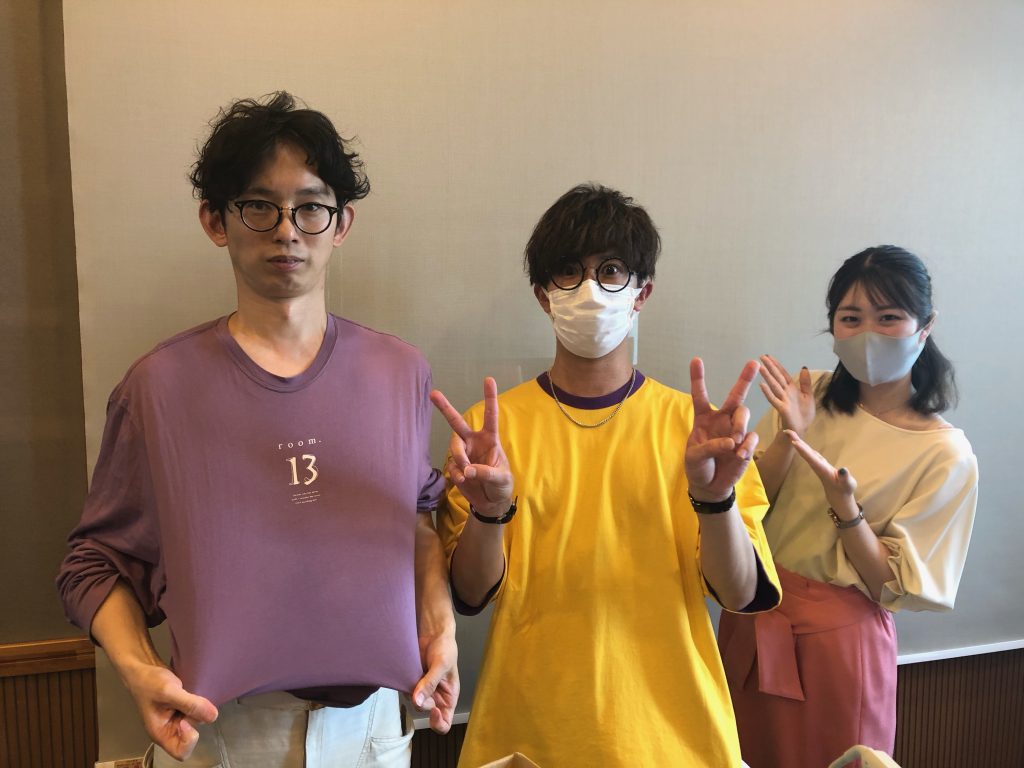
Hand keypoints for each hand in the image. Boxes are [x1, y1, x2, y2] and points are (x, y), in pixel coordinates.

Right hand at [121, 661, 217, 759]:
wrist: (143, 668)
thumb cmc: (149, 682)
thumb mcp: (169, 691)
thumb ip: (190, 704)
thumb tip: (213, 716)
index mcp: (161, 733)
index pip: (181, 752)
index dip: (189, 738)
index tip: (185, 719)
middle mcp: (170, 729)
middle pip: (192, 735)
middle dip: (194, 718)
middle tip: (187, 700)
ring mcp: (176, 718)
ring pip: (197, 721)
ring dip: (198, 708)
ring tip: (190, 693)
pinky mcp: (182, 708)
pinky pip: (196, 711)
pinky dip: (198, 703)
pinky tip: (194, 692)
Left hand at [412, 632, 459, 733]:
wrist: (432, 631)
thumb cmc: (445, 647)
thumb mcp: (442, 665)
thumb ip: (430, 684)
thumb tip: (418, 702)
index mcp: (449, 697)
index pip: (444, 723)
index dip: (438, 722)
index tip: (433, 710)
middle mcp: (435, 697)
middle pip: (425, 712)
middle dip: (422, 701)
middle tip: (422, 684)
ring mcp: (422, 690)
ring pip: (413, 702)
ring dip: (412, 692)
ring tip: (416, 674)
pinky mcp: (411, 682)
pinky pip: (405, 691)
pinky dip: (404, 686)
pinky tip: (408, 674)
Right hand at [430, 377, 513, 517]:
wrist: (491, 502)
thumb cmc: (501, 485)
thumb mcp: (501, 478)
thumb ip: (486, 472)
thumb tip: (467, 470)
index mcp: (490, 439)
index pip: (490, 415)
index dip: (489, 397)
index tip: (488, 379)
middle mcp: (474, 442)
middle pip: (457, 422)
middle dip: (444, 407)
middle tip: (433, 394)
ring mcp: (463, 453)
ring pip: (454, 447)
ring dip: (460, 459)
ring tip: (468, 473)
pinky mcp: (456, 467)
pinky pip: (453, 467)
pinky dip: (458, 475)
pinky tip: (465, 481)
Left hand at [685, 358, 759, 500]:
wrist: (710, 485)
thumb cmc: (698, 467)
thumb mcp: (694, 457)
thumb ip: (709, 447)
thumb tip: (732, 441)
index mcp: (703, 419)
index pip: (700, 395)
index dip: (698, 378)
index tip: (696, 359)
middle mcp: (721, 420)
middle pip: (735, 396)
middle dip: (745, 379)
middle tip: (754, 363)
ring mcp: (736, 430)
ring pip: (744, 414)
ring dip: (740, 425)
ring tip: (734, 441)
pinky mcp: (746, 444)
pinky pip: (751, 437)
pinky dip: (746, 445)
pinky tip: (738, 456)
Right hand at [759, 355, 814, 435]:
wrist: (802, 429)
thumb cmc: (804, 414)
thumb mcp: (808, 395)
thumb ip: (805, 382)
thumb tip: (803, 368)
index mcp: (792, 389)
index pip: (783, 374)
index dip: (777, 365)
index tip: (769, 357)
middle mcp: (785, 392)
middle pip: (777, 377)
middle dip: (770, 367)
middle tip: (762, 357)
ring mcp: (783, 400)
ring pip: (774, 386)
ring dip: (767, 376)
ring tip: (761, 368)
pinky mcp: (782, 408)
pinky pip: (774, 399)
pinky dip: (767, 392)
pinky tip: (762, 385)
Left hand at [783, 429, 857, 510]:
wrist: (838, 495)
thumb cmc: (844, 489)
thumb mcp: (848, 484)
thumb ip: (845, 478)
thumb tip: (843, 470)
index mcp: (822, 469)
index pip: (811, 458)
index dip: (803, 450)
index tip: (794, 442)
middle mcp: (817, 465)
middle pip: (805, 452)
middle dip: (796, 441)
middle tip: (786, 431)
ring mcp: (817, 464)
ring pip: (806, 451)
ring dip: (797, 442)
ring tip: (790, 433)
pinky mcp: (819, 463)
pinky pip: (809, 452)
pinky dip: (803, 446)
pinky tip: (799, 441)